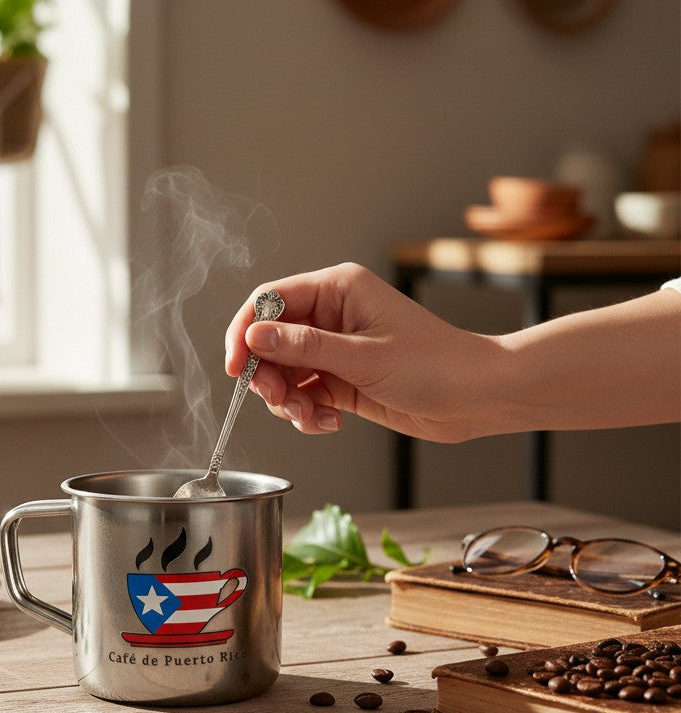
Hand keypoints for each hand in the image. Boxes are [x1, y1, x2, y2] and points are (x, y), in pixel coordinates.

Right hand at [225, 263, 502, 441]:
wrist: (476, 398)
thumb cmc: (435, 365)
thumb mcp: (363, 357)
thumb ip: (305, 347)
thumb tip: (255, 337)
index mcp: (338, 290)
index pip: (270, 301)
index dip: (245, 332)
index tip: (235, 366)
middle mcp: (332, 315)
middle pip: (270, 341)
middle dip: (268, 375)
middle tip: (279, 400)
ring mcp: (335, 349)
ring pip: (283, 372)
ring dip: (286, 400)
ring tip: (309, 416)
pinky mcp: (340, 378)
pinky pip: (302, 394)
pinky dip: (306, 413)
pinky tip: (329, 422)